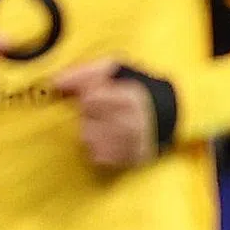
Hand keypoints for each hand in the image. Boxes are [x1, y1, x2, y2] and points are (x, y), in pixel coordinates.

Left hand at [58, 61, 175, 169]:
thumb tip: (54, 82)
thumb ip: (86, 72)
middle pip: (85, 120)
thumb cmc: (141, 88)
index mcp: (129, 98)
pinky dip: (99, 145)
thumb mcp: (119, 69)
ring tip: (110, 122)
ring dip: (93, 129)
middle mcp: (129, 124)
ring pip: (87, 138)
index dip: (89, 95)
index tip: (98, 93)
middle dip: (91, 112)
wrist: (175, 114)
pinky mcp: (125, 160)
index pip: (88, 99)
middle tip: (106, 108)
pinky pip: (95, 154)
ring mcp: (128, 145)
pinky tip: (112, 137)